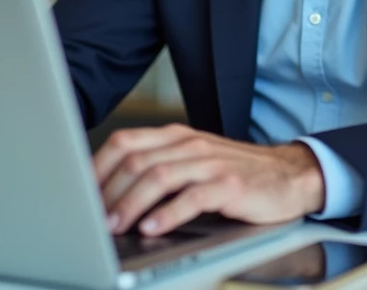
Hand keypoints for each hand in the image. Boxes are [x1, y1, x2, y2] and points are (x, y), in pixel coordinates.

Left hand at [92, 123, 324, 235]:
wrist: (288, 175)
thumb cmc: (233, 174)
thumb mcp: (191, 162)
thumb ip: (157, 169)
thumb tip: (107, 196)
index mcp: (174, 136)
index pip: (124, 142)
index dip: (97, 167)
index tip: (78, 194)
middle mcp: (189, 144)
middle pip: (136, 160)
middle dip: (108, 192)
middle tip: (92, 220)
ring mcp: (210, 163)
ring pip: (159, 177)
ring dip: (131, 204)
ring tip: (115, 227)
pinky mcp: (230, 185)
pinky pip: (192, 197)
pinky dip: (168, 214)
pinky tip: (152, 229)